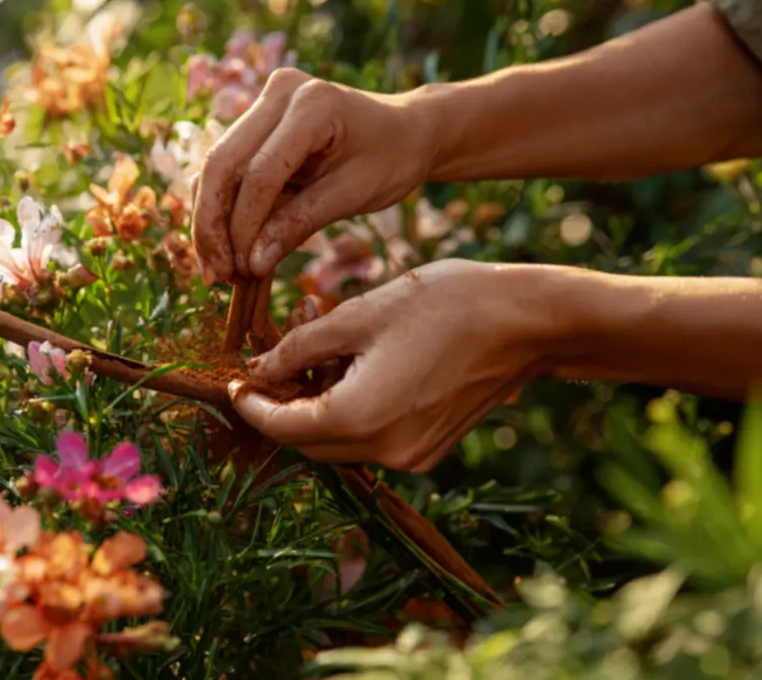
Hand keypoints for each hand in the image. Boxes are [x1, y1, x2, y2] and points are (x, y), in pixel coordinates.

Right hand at [192, 68, 432, 282]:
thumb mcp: (354, 194)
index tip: (243, 270)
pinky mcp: (258, 118)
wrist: (406, 130)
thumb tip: (253, 263)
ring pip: (216, 166)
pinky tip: (222, 245)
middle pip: (223, 163)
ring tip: (217, 269)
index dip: (245, 225)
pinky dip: (221, 207)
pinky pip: (227, 166)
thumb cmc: (392, 159)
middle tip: (218, 275)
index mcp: (312, 104)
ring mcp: (265, 101)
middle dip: (213, 224)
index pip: (260, 171)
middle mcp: (279, 92)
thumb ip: (301, 222)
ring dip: (210, 219)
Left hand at [227, 260, 566, 471]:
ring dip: (319, 402)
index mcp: (360, 417)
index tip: (234, 382)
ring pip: (340, 439)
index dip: (252, 405)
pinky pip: (372, 437)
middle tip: (274, 359)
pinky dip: (352, 408)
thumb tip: (261, 366)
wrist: (527, 322)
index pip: (283, 428)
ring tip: (322, 346)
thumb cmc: (445, 305)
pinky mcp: (430, 448)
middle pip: (309, 440)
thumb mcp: (359, 315)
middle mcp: (385, 450)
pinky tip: (356, 363)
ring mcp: (412, 455)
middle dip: (284, 404)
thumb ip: (301, 345)